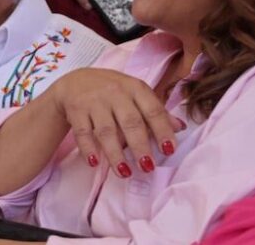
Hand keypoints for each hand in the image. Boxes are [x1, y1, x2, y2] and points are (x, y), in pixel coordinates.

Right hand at [51, 68, 184, 177]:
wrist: (74, 82)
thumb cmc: (111, 90)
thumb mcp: (135, 94)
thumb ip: (155, 110)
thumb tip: (180, 128)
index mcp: (135, 88)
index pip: (153, 110)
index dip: (162, 131)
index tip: (169, 151)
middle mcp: (115, 92)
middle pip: (131, 122)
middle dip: (140, 146)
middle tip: (147, 167)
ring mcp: (94, 101)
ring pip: (106, 131)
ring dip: (115, 154)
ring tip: (124, 173)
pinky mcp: (76, 109)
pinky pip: (83, 132)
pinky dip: (88, 148)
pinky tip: (94, 163)